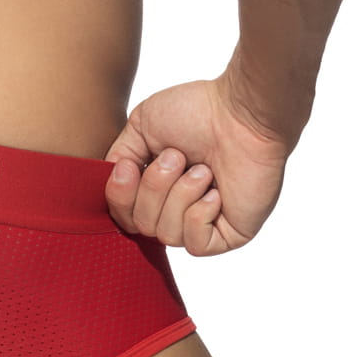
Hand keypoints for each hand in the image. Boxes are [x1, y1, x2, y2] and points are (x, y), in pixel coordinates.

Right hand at [104, 74, 291, 255]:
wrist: (242, 114)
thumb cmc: (198, 111)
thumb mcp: (140, 125)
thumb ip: (118, 157)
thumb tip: (114, 182)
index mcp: (157, 184)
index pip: (123, 213)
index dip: (120, 195)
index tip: (128, 167)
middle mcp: (178, 205)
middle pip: (140, 225)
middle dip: (153, 189)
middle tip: (178, 157)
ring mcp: (204, 221)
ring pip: (166, 234)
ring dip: (179, 196)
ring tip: (202, 169)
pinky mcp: (229, 234)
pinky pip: (194, 244)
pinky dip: (199, 214)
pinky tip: (215, 192)